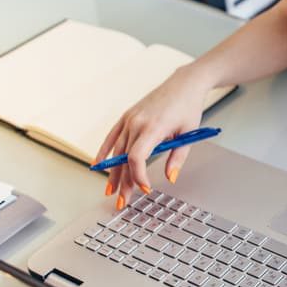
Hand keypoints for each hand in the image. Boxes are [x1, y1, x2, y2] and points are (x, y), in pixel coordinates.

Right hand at [93, 66, 211, 207]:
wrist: (184, 84)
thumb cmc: (188, 108)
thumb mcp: (189, 134)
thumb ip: (177, 157)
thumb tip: (170, 178)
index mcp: (154, 127)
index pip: (137, 157)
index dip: (138, 176)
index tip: (145, 188)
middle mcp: (137, 123)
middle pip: (125, 158)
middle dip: (123, 182)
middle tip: (122, 202)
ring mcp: (130, 119)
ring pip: (117, 151)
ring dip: (113, 173)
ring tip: (111, 191)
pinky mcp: (127, 116)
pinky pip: (111, 137)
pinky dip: (104, 151)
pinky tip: (98, 165)